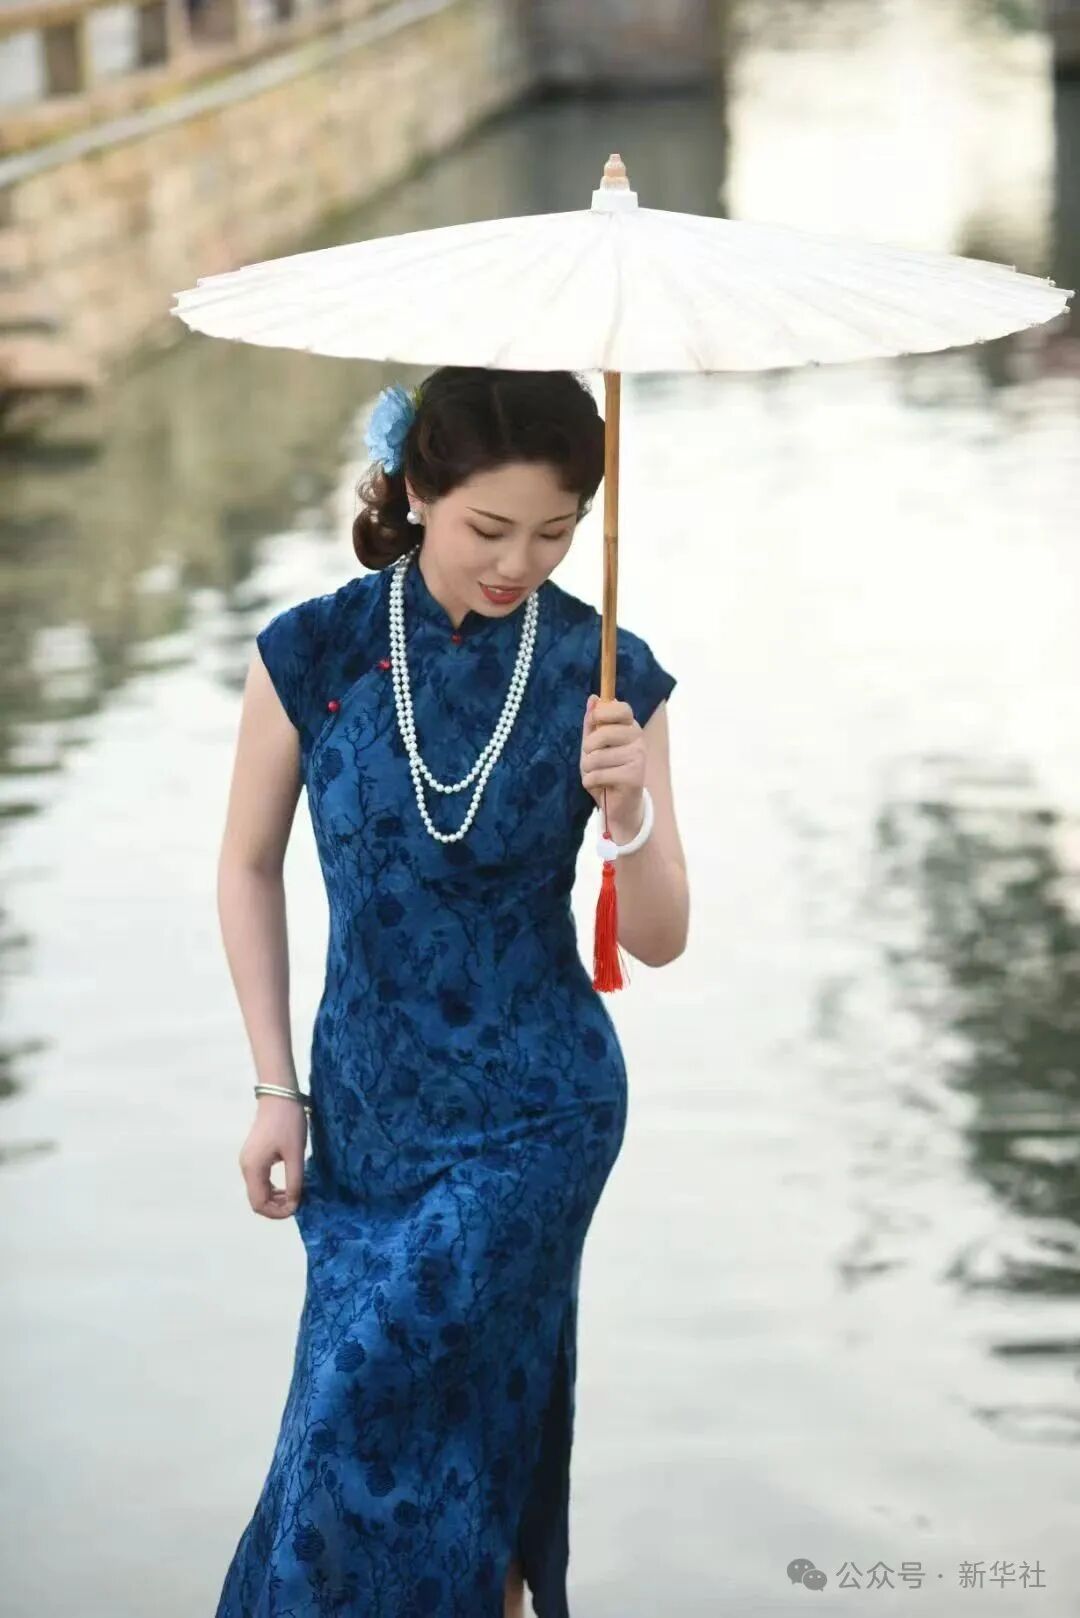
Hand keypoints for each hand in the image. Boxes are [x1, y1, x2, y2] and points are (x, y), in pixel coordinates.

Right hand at [239, 1094, 306, 1218]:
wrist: (279, 1095)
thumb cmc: (288, 1123)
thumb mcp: (295, 1154)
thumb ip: (294, 1181)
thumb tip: (294, 1203)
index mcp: (253, 1168)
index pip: (259, 1204)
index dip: (277, 1213)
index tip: (296, 1208)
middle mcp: (246, 1167)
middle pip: (257, 1200)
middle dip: (276, 1207)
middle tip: (298, 1203)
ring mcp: (248, 1161)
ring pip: (258, 1191)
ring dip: (275, 1198)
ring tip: (295, 1195)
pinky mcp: (253, 1155)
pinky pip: (260, 1180)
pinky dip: (272, 1188)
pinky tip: (288, 1185)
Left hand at [580, 692, 645, 841]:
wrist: (620, 806)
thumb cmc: (606, 771)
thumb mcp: (594, 746)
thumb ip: (593, 723)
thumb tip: (593, 698)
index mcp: (630, 727)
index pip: (621, 708)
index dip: (602, 713)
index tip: (594, 723)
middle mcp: (638, 739)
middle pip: (603, 733)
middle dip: (587, 749)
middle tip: (591, 759)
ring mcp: (638, 757)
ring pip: (596, 757)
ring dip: (587, 769)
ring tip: (597, 774)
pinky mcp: (634, 776)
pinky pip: (597, 774)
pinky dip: (590, 782)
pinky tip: (600, 785)